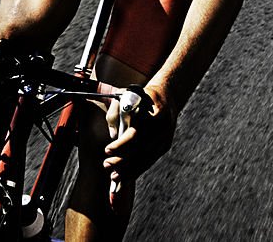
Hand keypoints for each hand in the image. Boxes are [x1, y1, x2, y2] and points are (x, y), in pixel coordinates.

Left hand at [103, 84, 175, 205]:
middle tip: (106, 165)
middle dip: (123, 162)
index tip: (107, 150)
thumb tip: (113, 135)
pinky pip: (150, 160)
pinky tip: (126, 176)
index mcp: (154, 113)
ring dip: (130, 171)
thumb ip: (115, 113)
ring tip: (114, 177)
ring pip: (146, 159)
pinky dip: (138, 169)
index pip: (136, 134)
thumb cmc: (141, 95)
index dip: (121, 145)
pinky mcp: (165, 145)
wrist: (166, 94)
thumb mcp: (125, 96)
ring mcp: (166, 138)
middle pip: (141, 151)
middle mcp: (163, 128)